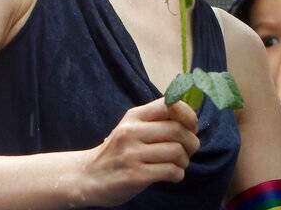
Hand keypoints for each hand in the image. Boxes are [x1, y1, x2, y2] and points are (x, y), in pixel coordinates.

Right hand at [79, 98, 199, 205]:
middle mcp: (132, 131)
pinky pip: (170, 171)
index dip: (189, 115)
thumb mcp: (131, 127)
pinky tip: (172, 175)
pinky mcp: (134, 175)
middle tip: (189, 150)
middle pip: (178, 130)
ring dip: (185, 161)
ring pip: (177, 152)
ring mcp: (132, 154)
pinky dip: (178, 174)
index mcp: (134, 116)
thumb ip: (156, 120)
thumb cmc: (118, 152)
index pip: (170, 104)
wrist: (88, 176)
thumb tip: (191, 118)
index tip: (192, 127)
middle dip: (192, 142)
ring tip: (179, 164)